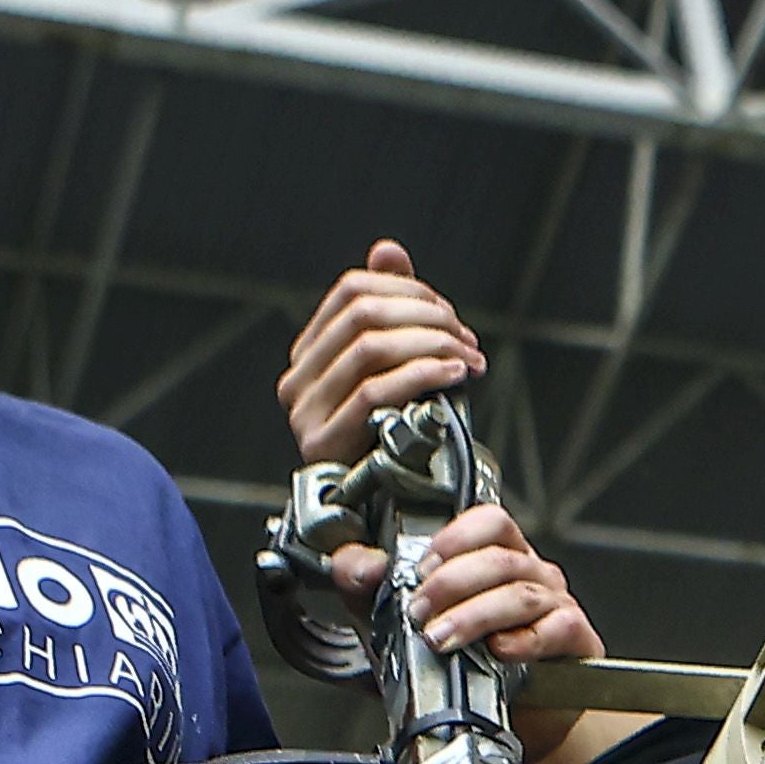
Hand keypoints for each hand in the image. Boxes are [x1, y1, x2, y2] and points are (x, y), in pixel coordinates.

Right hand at [281, 239, 489, 463]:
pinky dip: (422, 375)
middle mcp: (297, 378)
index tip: (452, 316)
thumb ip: (391, 308)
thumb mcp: (399, 367)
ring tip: (467, 359)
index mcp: (309, 352)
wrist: (388, 513)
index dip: (410, 291)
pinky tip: (454, 375)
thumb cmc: (397, 437)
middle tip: (467, 339)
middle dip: (427, 317)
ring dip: (432, 344)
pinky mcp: (323, 443)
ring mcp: (305, 411)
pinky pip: (374, 391)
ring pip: (370, 347)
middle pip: (363, 314)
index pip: (353, 290)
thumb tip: (387, 250)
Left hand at [339, 500, 599, 663]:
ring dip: (475, 614)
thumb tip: (358, 566)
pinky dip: (525, 639)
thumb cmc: (458, 668)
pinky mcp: (575, 642)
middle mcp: (531, 575)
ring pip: (521, 593)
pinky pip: (558, 629)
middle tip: (419, 611)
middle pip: (500, 558)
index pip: (490, 522)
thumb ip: (369, 591)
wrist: (499, 726)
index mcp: (498, 558)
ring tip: (442, 637)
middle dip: (452, 583)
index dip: (455, 538)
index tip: (422, 566)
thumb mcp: (398, 626)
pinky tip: (498, 651)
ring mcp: (556, 606)